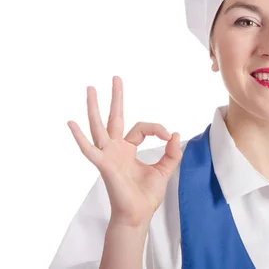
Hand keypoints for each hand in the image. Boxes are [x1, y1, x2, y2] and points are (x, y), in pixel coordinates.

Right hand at [67, 76, 182, 226]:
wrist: (138, 214)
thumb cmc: (147, 195)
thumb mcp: (165, 169)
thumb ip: (172, 152)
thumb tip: (174, 133)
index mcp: (129, 149)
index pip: (142, 128)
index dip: (156, 128)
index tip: (168, 136)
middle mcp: (116, 149)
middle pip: (114, 118)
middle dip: (116, 98)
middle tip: (115, 78)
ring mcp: (108, 155)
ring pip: (99, 126)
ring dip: (94, 107)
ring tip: (91, 88)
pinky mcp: (103, 164)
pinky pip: (89, 149)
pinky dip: (79, 137)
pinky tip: (71, 123)